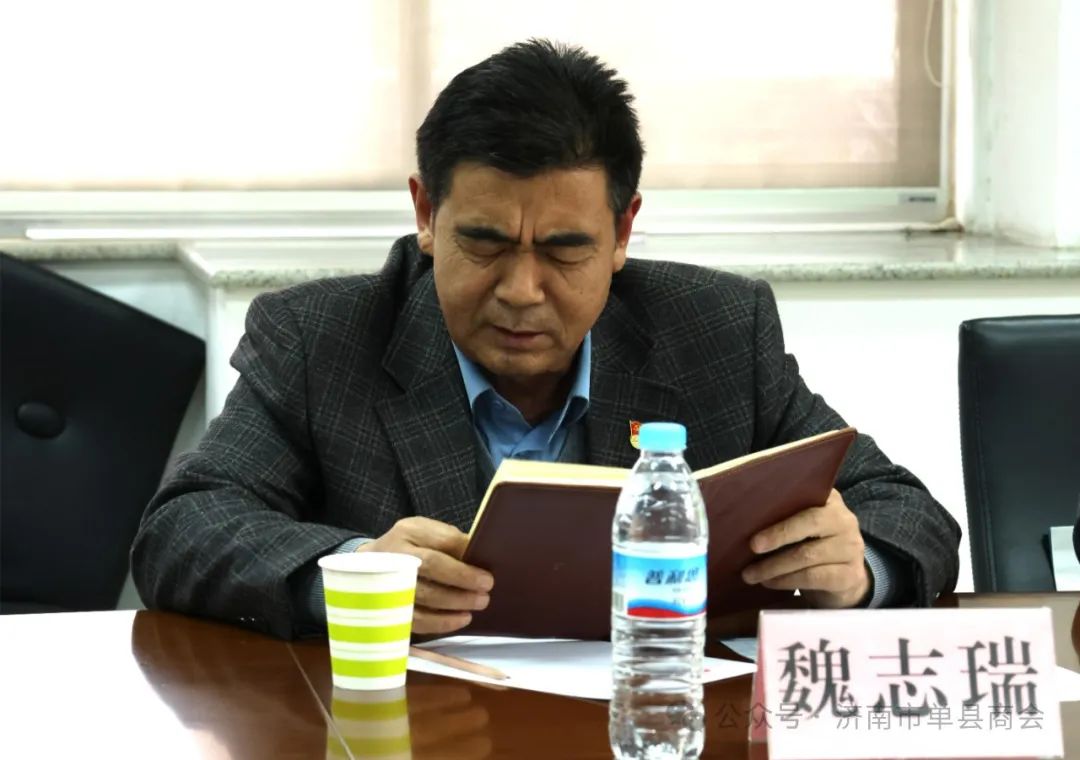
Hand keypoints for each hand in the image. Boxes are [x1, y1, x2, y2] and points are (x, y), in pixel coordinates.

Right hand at [359, 517, 493, 634]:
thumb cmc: (410, 548)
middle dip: (462, 579)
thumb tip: (481, 558)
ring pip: (423, 595)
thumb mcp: (427, 533)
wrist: (369, 564)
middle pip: (430, 566)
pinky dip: (441, 622)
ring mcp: (386, 581)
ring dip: (455, 603)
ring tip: (477, 604)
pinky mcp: (386, 608)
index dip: (465, 556)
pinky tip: (460, 619)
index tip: (487, 571)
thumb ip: (451, 542)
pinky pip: (415, 619)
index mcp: (409, 531)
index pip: (441, 540)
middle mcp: (394, 554)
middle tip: (486, 589)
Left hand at [740, 489, 869, 608]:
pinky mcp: (849, 576)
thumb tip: (743, 519)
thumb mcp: (803, 525)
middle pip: (809, 522)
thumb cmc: (813, 545)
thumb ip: (784, 515)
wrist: (845, 577)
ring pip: (807, 554)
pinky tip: (769, 583)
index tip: (757, 518)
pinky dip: (786, 581)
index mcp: (830, 501)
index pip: (807, 495)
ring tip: (750, 574)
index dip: (781, 506)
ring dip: (774, 566)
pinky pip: (813, 577)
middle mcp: (845, 521)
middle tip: (752, 547)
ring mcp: (851, 549)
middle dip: (777, 535)